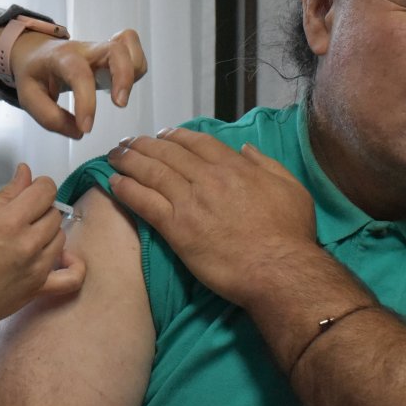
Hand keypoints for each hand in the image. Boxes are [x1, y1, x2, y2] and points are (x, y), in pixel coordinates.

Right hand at [0, 163, 85, 365]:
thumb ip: (6, 193)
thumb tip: (26, 172)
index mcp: (10, 222)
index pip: (46, 190)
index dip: (40, 185)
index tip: (33, 189)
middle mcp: (28, 244)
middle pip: (54, 213)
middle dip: (41, 209)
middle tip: (23, 216)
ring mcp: (37, 268)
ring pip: (61, 237)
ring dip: (49, 232)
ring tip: (29, 236)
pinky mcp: (39, 288)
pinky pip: (72, 276)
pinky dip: (72, 264)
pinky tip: (62, 257)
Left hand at [10, 28, 147, 137]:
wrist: (35, 52)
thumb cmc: (34, 74)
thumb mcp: (29, 98)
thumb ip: (50, 118)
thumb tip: (79, 132)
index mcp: (61, 58)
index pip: (79, 74)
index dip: (86, 102)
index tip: (86, 128)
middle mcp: (85, 49)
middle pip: (115, 49)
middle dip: (124, 77)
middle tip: (120, 105)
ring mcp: (100, 48)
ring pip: (128, 46)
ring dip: (133, 71)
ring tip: (120, 95)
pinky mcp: (111, 53)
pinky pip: (132, 52)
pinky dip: (136, 68)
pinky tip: (122, 85)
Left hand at [106, 128, 315, 308]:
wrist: (279, 270)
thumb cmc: (290, 234)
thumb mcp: (291, 188)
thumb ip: (266, 163)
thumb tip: (246, 148)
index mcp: (234, 166)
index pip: (195, 142)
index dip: (173, 135)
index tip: (161, 135)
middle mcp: (208, 177)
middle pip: (167, 153)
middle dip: (143, 144)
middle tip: (127, 142)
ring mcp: (190, 201)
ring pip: (151, 172)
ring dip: (128, 160)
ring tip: (114, 155)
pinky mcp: (177, 228)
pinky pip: (145, 202)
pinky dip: (126, 189)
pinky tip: (114, 182)